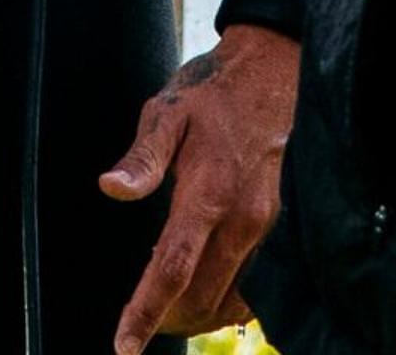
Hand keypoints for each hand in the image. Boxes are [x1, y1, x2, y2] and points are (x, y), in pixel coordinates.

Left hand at [99, 24, 296, 354]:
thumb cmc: (215, 91)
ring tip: (172, 314)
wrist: (277, 69)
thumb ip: (142, 158)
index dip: (145, 314)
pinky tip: (213, 294)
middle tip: (141, 324)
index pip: (172, 270)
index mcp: (209, 193)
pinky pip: (261, 283)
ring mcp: (271, 225)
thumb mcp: (168, 112)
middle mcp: (245, 218)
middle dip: (169, 320)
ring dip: (201, 315)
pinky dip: (233, 301)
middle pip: (203, 298)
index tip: (123, 347)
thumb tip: (110, 188)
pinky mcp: (286, 224)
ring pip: (234, 299)